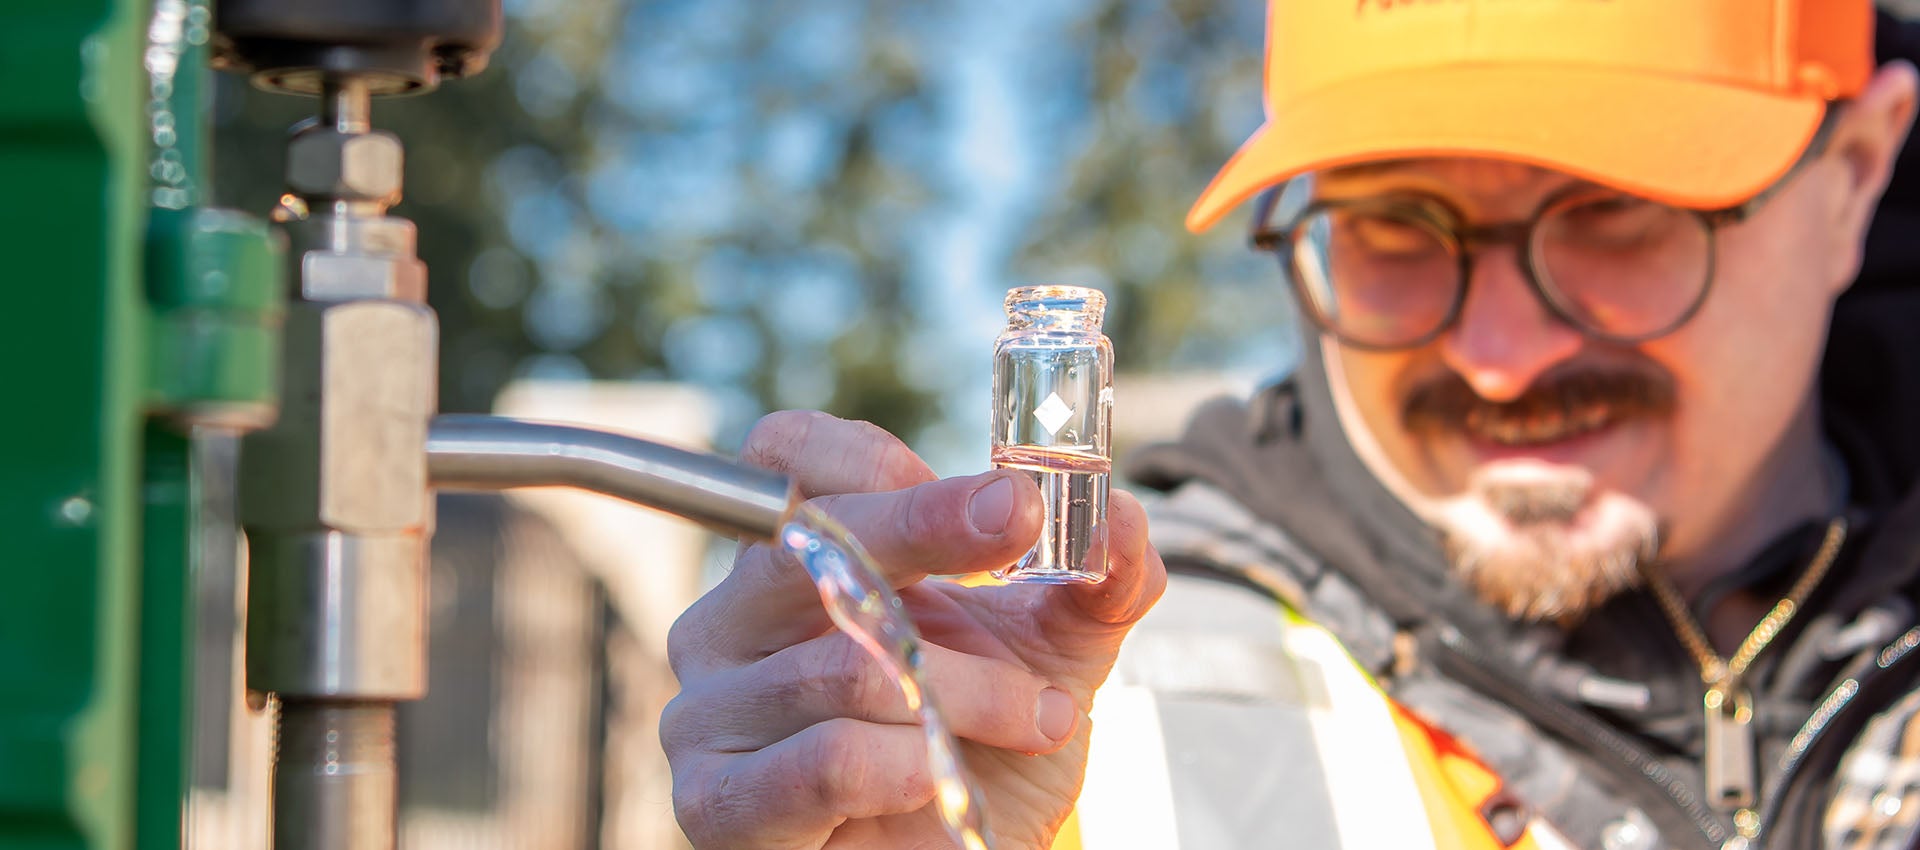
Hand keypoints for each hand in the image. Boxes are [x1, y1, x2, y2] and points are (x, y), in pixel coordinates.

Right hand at [662, 410, 1165, 848]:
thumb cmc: (981, 748)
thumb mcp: (1054, 650)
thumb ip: (1095, 580)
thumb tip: (1119, 519)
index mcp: (795, 562)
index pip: (785, 455)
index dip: (877, 459)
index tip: (978, 490)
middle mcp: (733, 622)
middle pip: (802, 537)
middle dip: (930, 529)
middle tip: (1021, 524)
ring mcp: (709, 711)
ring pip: (843, 664)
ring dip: (971, 690)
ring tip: (1037, 718)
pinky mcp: (718, 802)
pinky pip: (823, 760)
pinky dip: (910, 763)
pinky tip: (948, 776)